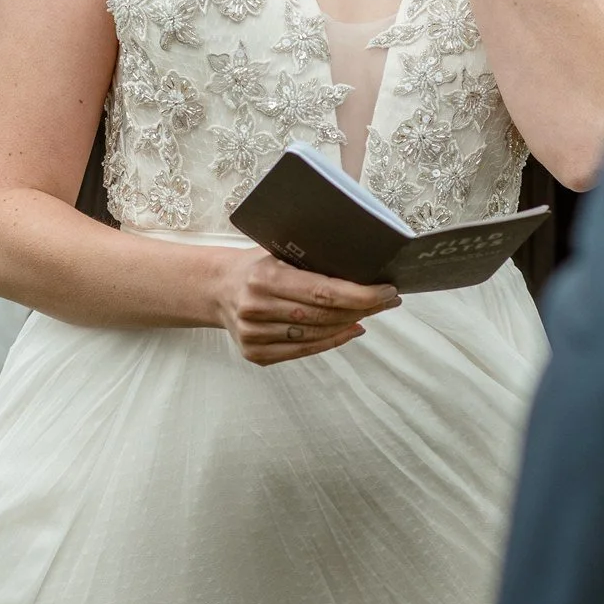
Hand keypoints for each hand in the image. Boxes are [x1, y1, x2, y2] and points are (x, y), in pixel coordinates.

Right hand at [214, 246, 398, 364]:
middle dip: (362, 308)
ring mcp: (254, 335)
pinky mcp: (255, 353)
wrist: (216, 288)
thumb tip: (362, 265)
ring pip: (317, 335)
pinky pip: (304, 351)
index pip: (323, 292)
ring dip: (350, 324)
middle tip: (387, 300)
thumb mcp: (277, 250)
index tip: (387, 290)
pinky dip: (332, 341)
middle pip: (324, 315)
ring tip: (370, 312)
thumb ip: (311, 259)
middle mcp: (258, 308)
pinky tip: (350, 329)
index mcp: (265, 278)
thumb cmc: (255, 265)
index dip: (360, 294)